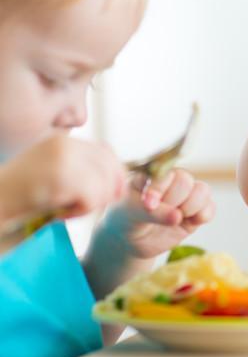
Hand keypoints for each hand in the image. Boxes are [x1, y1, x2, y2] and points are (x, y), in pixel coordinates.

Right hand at [0, 135, 124, 221]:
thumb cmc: (18, 195)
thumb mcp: (51, 172)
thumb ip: (80, 169)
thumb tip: (119, 184)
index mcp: (61, 141)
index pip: (105, 152)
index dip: (115, 173)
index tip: (113, 193)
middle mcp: (64, 145)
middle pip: (109, 167)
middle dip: (108, 190)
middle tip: (88, 207)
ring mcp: (63, 159)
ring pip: (104, 184)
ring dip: (91, 204)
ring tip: (68, 211)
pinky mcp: (61, 178)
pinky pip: (93, 197)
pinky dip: (82, 211)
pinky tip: (62, 215)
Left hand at [104, 169, 214, 259]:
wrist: (130, 241)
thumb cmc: (126, 219)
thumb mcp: (130, 213)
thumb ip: (153, 213)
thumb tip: (178, 217)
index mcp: (154, 173)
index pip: (165, 172)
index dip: (160, 188)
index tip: (149, 204)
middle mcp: (173, 181)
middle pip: (186, 181)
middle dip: (173, 201)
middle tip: (159, 214)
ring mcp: (187, 196)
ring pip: (202, 191)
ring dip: (190, 207)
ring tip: (174, 220)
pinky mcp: (197, 212)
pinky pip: (210, 208)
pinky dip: (203, 216)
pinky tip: (189, 223)